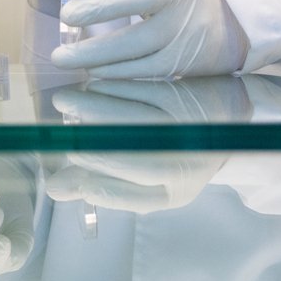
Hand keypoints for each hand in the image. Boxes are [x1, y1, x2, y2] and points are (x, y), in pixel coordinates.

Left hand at [39, 0, 247, 78]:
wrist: (227, 20)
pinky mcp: (182, 61)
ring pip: (138, 42)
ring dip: (97, 52)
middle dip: (99, 8)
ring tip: (62, 57)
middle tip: (66, 17)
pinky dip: (116, 72)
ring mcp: (182, 29)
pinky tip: (92, 71)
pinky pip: (145, 68)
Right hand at [42, 79, 244, 211]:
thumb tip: (54, 189)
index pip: (131, 197)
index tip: (66, 172)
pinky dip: (113, 88)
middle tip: (64, 135)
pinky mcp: (185, 98)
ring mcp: (187, 132)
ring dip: (95, 110)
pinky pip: (144, 92)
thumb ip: (101, 182)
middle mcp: (184, 168)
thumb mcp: (144, 174)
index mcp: (172, 193)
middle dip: (96, 149)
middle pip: (138, 163)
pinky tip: (92, 83)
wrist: (226, 114)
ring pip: (137, 123)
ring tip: (65, 101)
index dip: (97, 186)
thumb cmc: (173, 149)